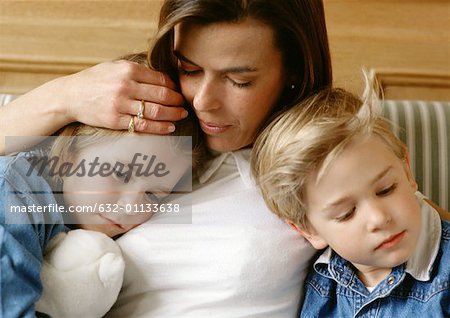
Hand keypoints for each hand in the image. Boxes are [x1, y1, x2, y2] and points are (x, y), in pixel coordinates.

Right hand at [63, 59, 186, 133]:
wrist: (70, 96)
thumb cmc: (95, 80)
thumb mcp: (115, 67)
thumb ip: (137, 71)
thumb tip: (163, 79)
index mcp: (127, 69)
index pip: (160, 79)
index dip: (173, 87)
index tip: (179, 92)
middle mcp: (125, 86)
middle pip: (161, 95)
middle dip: (177, 101)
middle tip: (184, 104)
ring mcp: (120, 104)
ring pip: (155, 112)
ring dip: (172, 114)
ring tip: (181, 115)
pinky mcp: (115, 121)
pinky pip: (143, 126)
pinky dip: (160, 128)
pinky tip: (170, 127)